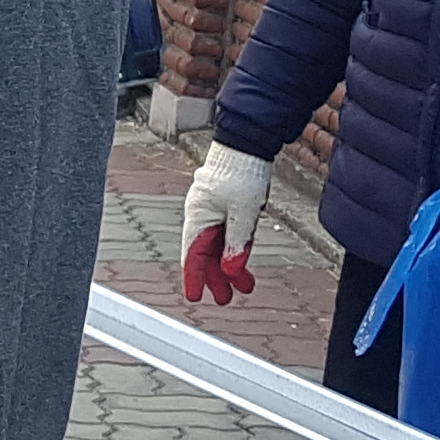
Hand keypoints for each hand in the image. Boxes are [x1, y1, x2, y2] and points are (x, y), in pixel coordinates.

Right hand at [180, 143, 270, 303]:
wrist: (247, 141)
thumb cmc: (240, 171)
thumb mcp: (242, 213)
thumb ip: (236, 243)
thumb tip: (231, 269)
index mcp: (197, 217)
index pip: (192, 255)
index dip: (194, 278)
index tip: (195, 297)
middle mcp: (201, 215)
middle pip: (206, 253)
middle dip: (217, 277)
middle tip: (226, 298)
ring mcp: (214, 210)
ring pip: (218, 244)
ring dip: (229, 264)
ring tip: (243, 284)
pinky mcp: (226, 204)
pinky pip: (227, 232)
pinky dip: (234, 247)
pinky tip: (242, 258)